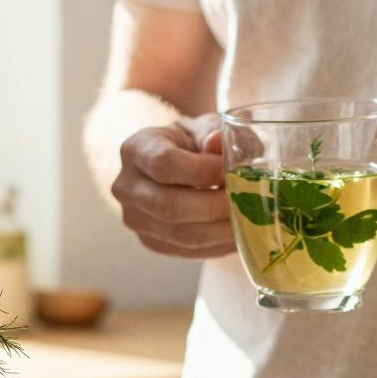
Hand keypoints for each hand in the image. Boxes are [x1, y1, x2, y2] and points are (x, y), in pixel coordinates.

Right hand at [111, 113, 235, 257]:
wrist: (173, 164)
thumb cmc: (191, 142)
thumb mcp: (202, 127)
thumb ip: (213, 131)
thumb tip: (218, 142)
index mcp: (136, 149)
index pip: (164, 164)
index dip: (202, 170)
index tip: (232, 170)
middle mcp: (127, 187)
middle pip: (169, 206)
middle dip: (214, 206)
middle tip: (247, 201)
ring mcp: (136, 219)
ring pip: (181, 235)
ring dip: (221, 230)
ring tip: (249, 218)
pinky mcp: (151, 242)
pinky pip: (187, 250)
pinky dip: (218, 245)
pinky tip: (238, 232)